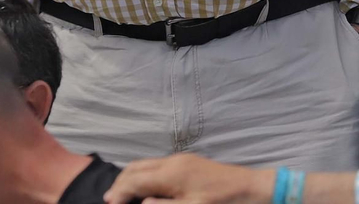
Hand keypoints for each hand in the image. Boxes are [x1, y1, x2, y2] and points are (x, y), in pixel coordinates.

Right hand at [105, 154, 275, 203]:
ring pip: (146, 164)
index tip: (108, 203)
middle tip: (111, 199)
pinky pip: (156, 165)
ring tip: (123, 194)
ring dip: (131, 177)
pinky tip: (145, 186)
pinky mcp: (187, 163)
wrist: (251, 188)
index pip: (134, 179)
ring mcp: (180, 160)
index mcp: (171, 173)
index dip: (118, 192)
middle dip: (120, 182)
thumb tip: (141, 201)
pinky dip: (144, 174)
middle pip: (136, 167)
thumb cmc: (222, 202)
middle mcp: (172, 162)